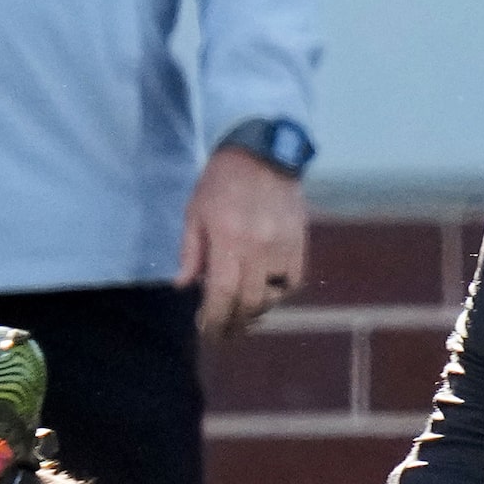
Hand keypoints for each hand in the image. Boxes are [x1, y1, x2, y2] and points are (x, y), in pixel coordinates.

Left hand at [178, 144, 307, 338]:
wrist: (263, 152)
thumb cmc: (221, 182)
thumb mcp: (195, 212)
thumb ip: (190, 252)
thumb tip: (183, 286)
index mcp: (229, 239)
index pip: (223, 294)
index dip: (214, 320)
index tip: (207, 331)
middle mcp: (259, 246)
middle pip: (250, 302)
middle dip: (235, 323)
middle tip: (224, 331)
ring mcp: (283, 244)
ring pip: (274, 295)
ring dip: (257, 311)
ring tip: (243, 314)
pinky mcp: (300, 239)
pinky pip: (294, 280)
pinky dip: (281, 294)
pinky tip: (268, 293)